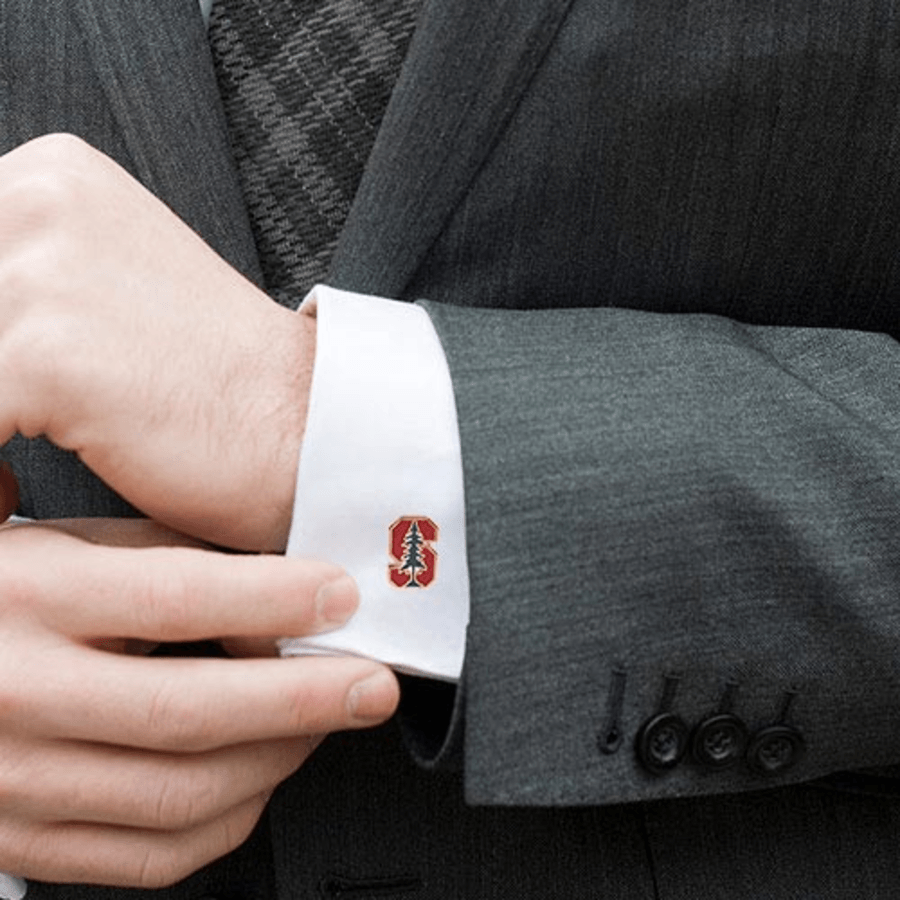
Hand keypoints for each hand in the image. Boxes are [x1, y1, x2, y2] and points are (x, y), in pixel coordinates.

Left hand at [0, 133, 311, 551]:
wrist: (313, 432)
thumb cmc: (218, 388)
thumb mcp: (109, 294)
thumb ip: (25, 279)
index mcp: (52, 175)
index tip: (4, 403)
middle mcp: (40, 196)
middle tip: (6, 441)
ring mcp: (44, 271)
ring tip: (7, 473)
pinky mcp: (48, 354)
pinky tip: (12, 495)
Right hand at [0, 518, 398, 887]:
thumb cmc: (4, 594)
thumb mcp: (67, 545)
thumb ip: (166, 555)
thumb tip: (280, 578)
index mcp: (28, 597)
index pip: (173, 599)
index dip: (273, 599)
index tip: (341, 596)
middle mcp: (12, 693)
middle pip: (188, 713)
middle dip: (302, 700)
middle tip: (370, 685)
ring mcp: (10, 783)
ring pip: (179, 796)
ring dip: (277, 760)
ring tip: (321, 723)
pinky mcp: (19, 842)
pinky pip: (150, 858)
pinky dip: (229, 820)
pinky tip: (260, 775)